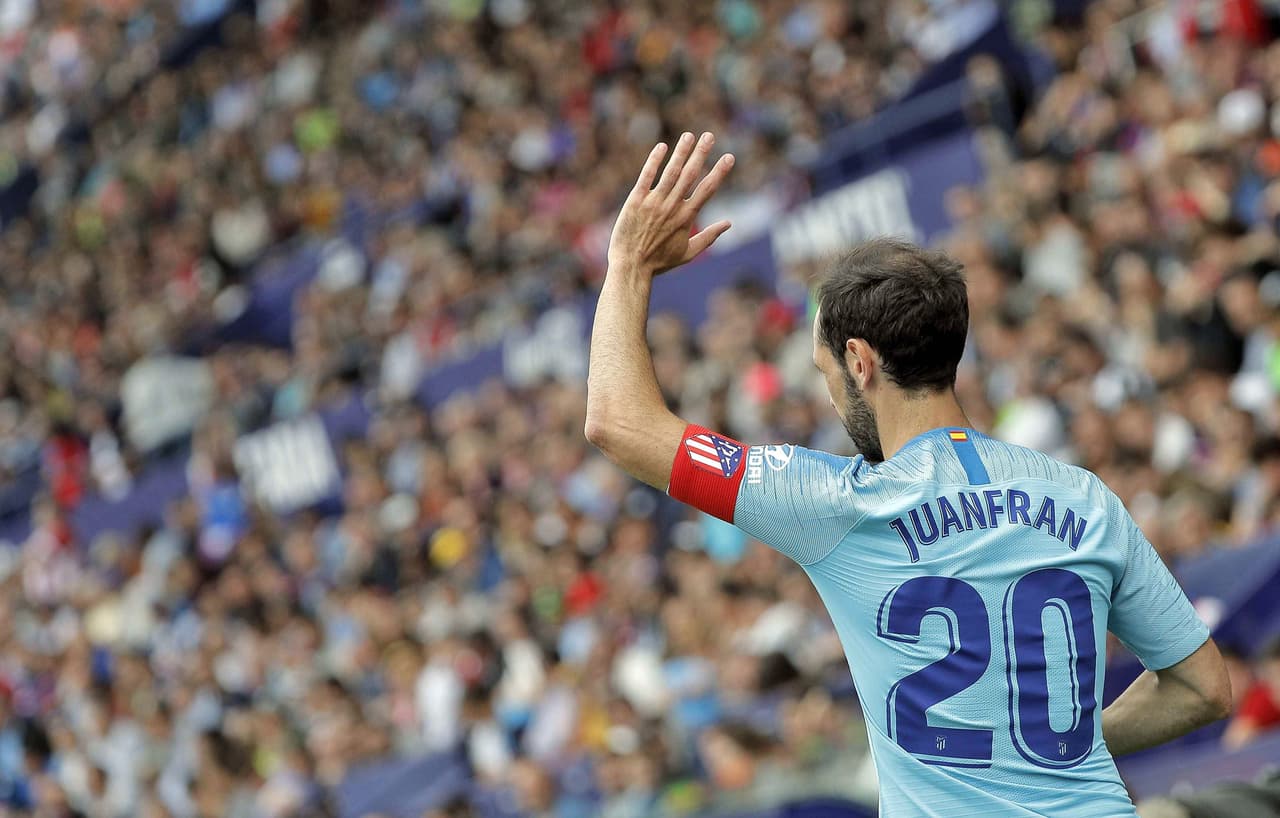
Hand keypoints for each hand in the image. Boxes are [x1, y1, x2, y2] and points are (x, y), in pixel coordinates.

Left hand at [607, 131, 734, 274]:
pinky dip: (654, 161)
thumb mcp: (688, 253)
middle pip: (690, 175)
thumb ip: (709, 236)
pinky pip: (647, 176)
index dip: (719, 171)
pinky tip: (662, 147)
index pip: (707, 189)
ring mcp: (654, 202)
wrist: (631, 267)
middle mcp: (672, 207)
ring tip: (689, 135)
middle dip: (701, 154)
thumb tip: (729, 223)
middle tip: (709, 136)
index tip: (729, 157)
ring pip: (671, 172)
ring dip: (681, 152)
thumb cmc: (659, 262)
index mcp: (686, 217)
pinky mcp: (636, 201)